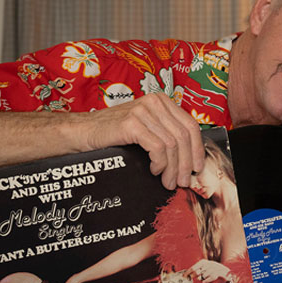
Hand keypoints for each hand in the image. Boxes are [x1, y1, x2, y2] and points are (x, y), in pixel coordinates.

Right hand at [83, 92, 204, 188]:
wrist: (83, 131)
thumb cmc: (115, 133)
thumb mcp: (147, 129)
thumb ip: (167, 135)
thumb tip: (190, 159)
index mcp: (162, 101)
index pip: (191, 126)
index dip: (198, 149)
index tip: (198, 168)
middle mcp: (155, 102)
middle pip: (183, 136)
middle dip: (186, 163)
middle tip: (183, 181)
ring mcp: (143, 111)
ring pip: (172, 145)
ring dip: (172, 168)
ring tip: (168, 181)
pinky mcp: (132, 123)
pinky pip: (157, 148)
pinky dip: (159, 163)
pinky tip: (154, 170)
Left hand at [190, 259, 236, 282]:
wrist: (225, 271)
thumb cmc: (212, 270)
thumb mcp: (205, 267)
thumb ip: (198, 270)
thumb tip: (188, 274)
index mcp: (204, 261)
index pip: (193, 267)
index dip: (187, 272)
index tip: (183, 276)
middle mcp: (208, 264)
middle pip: (196, 272)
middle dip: (193, 276)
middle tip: (191, 278)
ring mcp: (213, 269)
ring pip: (202, 276)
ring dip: (201, 278)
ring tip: (203, 277)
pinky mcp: (216, 274)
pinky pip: (207, 280)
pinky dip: (205, 281)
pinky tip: (205, 280)